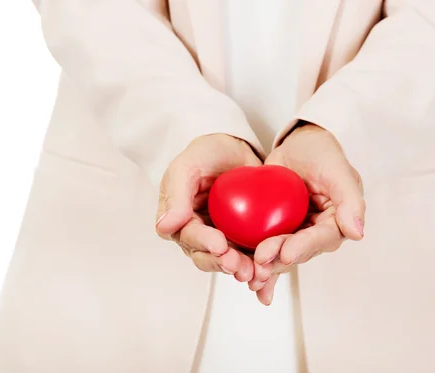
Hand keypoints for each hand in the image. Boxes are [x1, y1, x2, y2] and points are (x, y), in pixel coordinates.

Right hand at [156, 134, 261, 281]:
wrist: (236, 150)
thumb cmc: (207, 154)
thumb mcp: (187, 165)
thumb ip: (176, 194)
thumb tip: (165, 227)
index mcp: (179, 219)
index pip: (188, 236)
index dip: (203, 243)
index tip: (219, 245)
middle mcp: (197, 234)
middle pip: (206, 256)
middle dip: (222, 263)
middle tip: (240, 266)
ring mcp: (220, 238)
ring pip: (227, 261)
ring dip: (241, 269)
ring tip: (257, 272)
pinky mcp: (241, 239)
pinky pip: (248, 256)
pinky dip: (258, 265)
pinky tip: (269, 271)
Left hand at [249, 123, 365, 304]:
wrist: (296, 145)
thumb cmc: (319, 152)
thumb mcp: (336, 169)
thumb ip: (350, 199)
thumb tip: (357, 234)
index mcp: (338, 221)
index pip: (321, 238)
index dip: (303, 247)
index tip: (286, 253)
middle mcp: (318, 233)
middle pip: (299, 251)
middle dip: (279, 260)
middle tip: (260, 261)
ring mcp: (297, 234)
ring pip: (282, 256)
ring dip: (268, 269)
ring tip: (251, 276)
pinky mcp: (278, 232)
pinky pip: (269, 251)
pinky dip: (259, 267)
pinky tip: (250, 283)